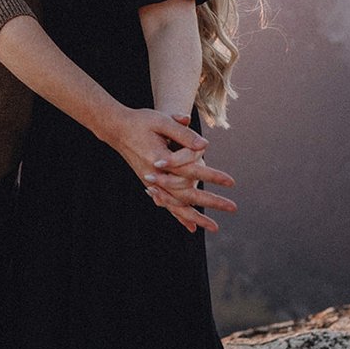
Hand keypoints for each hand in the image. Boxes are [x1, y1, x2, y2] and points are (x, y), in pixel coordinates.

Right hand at [143, 113, 235, 233]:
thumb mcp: (161, 121)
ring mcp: (152, 183)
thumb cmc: (141, 122)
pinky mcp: (150, 185)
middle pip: (186, 194)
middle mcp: (155, 176)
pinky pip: (166, 204)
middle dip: (211, 202)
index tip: (231, 182)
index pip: (190, 170)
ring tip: (214, 227)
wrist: (117, 128)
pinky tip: (191, 228)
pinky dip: (179, 216)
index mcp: (159, 159)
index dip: (211, 175)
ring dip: (195, 217)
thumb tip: (204, 145)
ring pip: (175, 205)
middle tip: (233, 208)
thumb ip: (182, 133)